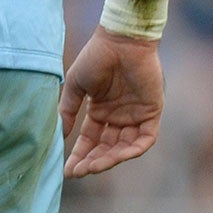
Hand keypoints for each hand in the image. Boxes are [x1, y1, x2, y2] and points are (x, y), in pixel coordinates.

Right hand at [58, 28, 164, 177]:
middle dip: (93, 161)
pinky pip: (145, 139)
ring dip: (110, 159)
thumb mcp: (76, 86)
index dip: (80, 155)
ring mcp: (136, 115)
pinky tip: (117, 156)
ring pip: (124, 147)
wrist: (120, 40)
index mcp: (101, 111)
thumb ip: (69, 111)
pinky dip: (133, 150)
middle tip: (79, 172)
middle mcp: (118, 116)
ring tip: (94, 166)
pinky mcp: (152, 112)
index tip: (68, 170)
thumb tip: (60, 136)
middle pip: (106, 147)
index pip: (90, 140)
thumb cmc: (96, 57)